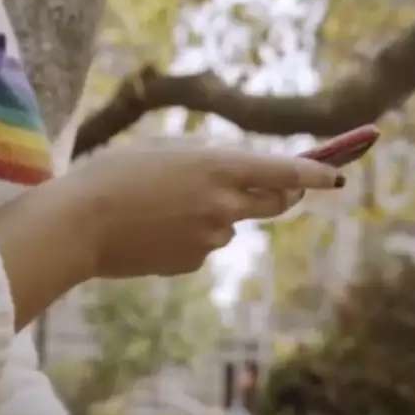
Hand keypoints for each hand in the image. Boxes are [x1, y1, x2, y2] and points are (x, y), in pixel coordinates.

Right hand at [67, 147, 342, 278]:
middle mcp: (223, 204)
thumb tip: (233, 184)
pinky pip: (202, 245)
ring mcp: (210, 237)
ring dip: (214, 215)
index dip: (314, 174)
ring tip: (163, 206)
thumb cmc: (114, 175)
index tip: (335, 176)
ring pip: (229, 224)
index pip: (284, 171)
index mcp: (218, 166)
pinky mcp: (192, 262)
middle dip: (281, 194)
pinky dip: (188, 237)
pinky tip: (152, 230)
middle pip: (274, 202)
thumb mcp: (166, 152)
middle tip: (278, 187)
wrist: (79, 223)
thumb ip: (207, 165)